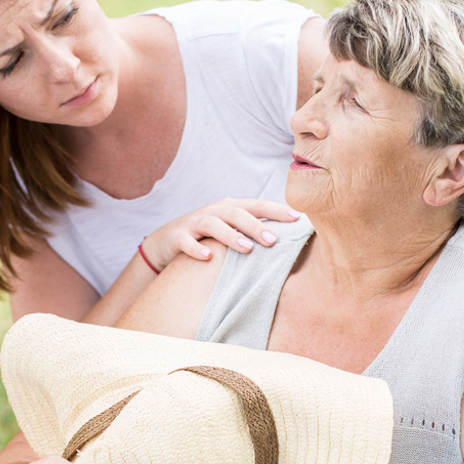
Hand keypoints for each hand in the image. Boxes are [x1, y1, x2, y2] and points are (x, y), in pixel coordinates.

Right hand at [141, 198, 299, 270]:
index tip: (297, 218)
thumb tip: (289, 242)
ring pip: (213, 225)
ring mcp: (194, 223)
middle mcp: (214, 212)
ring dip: (231, 236)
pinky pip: (186, 242)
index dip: (276, 210)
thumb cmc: (207, 238)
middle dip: (256, 226)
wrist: (165, 241)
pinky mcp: (177, 237)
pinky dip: (197, 249)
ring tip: (247, 249)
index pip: (258, 206)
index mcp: (231, 208)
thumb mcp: (231, 231)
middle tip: (273, 241)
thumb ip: (253, 233)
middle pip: (237, 214)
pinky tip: (208, 257)